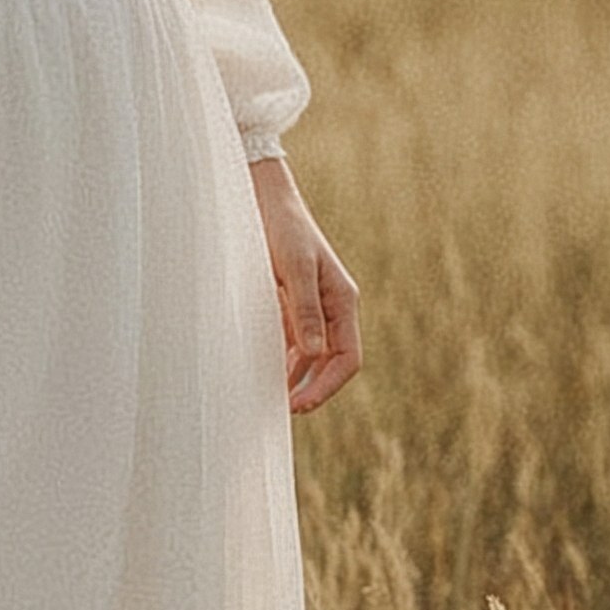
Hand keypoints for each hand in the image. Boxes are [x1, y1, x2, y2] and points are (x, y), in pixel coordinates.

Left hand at [253, 154, 361, 413]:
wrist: (264, 199)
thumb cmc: (282, 228)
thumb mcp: (294, 267)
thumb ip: (304, 310)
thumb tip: (314, 353)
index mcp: (342, 301)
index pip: (348, 358)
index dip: (327, 386)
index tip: (299, 405)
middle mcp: (332, 308)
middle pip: (332, 363)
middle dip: (312, 389)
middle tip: (282, 410)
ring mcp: (312, 308)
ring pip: (311, 356)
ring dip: (295, 377)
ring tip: (268, 397)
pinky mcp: (291, 304)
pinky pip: (293, 341)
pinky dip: (282, 359)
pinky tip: (261, 370)